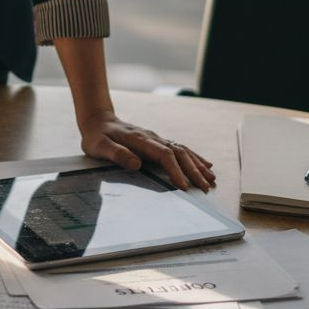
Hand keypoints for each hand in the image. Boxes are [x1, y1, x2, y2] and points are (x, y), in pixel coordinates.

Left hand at [78, 110, 215, 190]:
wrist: (98, 121)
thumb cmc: (97, 136)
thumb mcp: (99, 146)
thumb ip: (116, 154)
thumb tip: (136, 163)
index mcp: (140, 140)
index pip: (164, 155)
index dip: (175, 170)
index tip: (183, 186)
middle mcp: (152, 138)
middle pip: (179, 153)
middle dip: (194, 171)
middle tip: (205, 187)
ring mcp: (156, 139)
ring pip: (183, 150)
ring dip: (198, 165)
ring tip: (211, 179)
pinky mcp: (157, 142)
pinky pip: (180, 148)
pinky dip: (194, 157)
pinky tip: (205, 164)